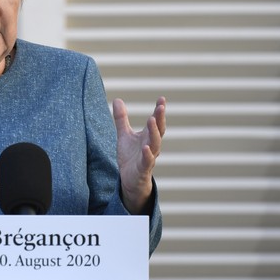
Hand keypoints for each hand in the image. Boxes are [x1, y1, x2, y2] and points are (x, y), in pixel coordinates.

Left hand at [113, 97, 165, 213]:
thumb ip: (122, 119)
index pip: (155, 122)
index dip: (159, 111)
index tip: (162, 98)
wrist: (130, 180)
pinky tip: (146, 148)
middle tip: (160, 107)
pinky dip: (147, 155)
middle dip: (160, 119)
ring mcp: (149, 157)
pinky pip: (147, 162)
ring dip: (154, 133)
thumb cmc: (130, 157)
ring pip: (155, 145)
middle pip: (158, 131)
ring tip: (152, 120)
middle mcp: (151, 145)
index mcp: (147, 137)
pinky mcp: (143, 169)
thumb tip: (118, 99)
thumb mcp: (124, 135)